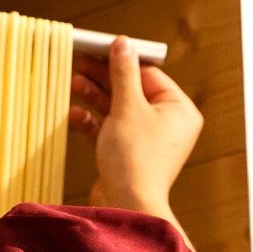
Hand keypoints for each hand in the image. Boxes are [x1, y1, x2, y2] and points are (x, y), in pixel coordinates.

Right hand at [69, 35, 202, 214]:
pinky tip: (76, 115)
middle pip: (131, 91)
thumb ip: (123, 73)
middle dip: (104, 79)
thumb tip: (123, 44)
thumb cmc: (135, 159)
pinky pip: (110, 131)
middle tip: (81, 63)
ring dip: (95, 98)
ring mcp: (146, 141)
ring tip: (74, 84)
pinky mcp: (127, 156)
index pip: (149, 75)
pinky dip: (93, 123)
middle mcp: (166, 125)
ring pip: (118, 110)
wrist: (127, 207)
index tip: (101, 47)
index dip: (123, 60)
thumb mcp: (128, 107)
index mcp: (178, 110)